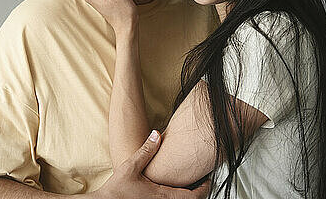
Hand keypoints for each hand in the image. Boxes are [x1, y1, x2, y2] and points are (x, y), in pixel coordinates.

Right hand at [95, 131, 210, 198]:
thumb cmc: (116, 190)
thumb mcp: (131, 166)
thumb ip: (146, 150)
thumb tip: (156, 134)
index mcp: (163, 196)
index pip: (194, 196)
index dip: (205, 188)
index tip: (208, 180)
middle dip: (199, 193)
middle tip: (203, 182)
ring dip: (187, 196)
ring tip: (191, 186)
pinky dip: (177, 198)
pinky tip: (172, 191)